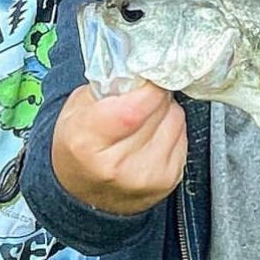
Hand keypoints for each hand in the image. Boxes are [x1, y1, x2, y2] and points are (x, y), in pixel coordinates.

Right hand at [51, 82, 186, 215]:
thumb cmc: (78, 145)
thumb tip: (139, 67)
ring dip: (165, 111)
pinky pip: (183, 137)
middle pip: (158, 111)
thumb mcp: (77, 108)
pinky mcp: (167, 182)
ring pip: (175, 121)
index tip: (146, 76)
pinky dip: (171, 129)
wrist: (82, 192)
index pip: (134, 107)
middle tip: (142, 95)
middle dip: (155, 94)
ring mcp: (145, 177)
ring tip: (145, 116)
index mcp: (88, 142)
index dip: (147, 86)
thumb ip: (107, 85)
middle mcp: (118, 165)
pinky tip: (153, 134)